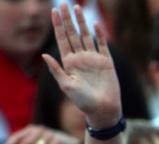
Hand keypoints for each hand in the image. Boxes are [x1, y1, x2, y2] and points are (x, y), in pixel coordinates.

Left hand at [43, 4, 120, 128]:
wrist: (103, 109)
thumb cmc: (83, 101)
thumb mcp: (66, 86)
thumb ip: (56, 70)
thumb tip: (44, 55)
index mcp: (69, 63)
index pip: (62, 40)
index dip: (58, 25)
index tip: (54, 12)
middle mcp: (81, 58)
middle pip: (73, 34)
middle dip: (68, 19)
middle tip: (64, 4)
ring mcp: (94, 59)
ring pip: (86, 36)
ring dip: (81, 23)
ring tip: (77, 8)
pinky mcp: (107, 62)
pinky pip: (102, 45)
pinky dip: (99, 35)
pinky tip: (94, 24)